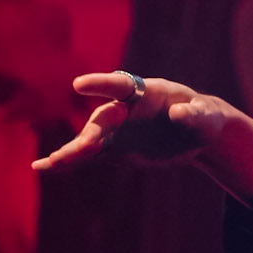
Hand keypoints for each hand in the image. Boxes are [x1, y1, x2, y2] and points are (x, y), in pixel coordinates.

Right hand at [31, 71, 252, 198]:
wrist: (197, 134)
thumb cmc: (205, 117)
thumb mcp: (206, 116)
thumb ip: (195, 113)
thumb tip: (182, 113)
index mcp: (146, 93)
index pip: (120, 86)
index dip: (100, 84)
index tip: (79, 84)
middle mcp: (126, 109)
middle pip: (103, 120)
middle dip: (92, 134)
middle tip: (83, 149)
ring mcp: (118, 130)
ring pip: (90, 140)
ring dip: (71, 152)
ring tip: (46, 165)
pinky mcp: (115, 148)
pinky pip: (90, 156)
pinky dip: (69, 162)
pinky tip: (45, 167)